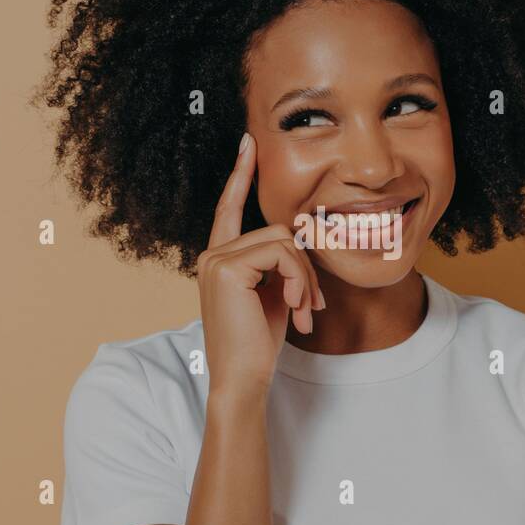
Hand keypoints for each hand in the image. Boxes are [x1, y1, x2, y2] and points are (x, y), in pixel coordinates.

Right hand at [196, 132, 325, 396]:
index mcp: (220, 258)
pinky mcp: (227, 268)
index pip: (229, 208)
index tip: (249, 144)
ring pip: (283, 242)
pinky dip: (299, 281)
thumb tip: (301, 235)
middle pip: (277, 231)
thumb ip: (281, 264)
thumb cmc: (259, 345)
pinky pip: (282, 255)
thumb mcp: (274, 295)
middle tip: (313, 306)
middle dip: (306, 268)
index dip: (239, 175)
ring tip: (305, 312)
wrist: (243, 379)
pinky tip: (294, 310)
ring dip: (306, 278)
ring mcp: (215, 259)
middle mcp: (211, 254)